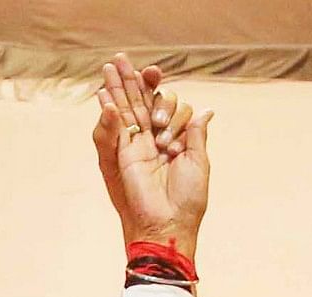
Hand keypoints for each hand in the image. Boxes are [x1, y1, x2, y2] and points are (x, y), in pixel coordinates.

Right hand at [92, 56, 209, 257]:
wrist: (168, 223)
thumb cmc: (187, 199)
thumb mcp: (198, 161)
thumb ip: (196, 133)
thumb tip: (207, 110)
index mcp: (174, 139)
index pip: (167, 106)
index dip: (165, 96)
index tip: (165, 109)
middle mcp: (153, 139)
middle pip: (141, 102)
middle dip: (132, 80)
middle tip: (121, 57)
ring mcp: (136, 145)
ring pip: (126, 109)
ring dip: (117, 87)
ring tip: (109, 65)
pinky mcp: (123, 154)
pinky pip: (116, 127)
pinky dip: (109, 110)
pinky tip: (104, 93)